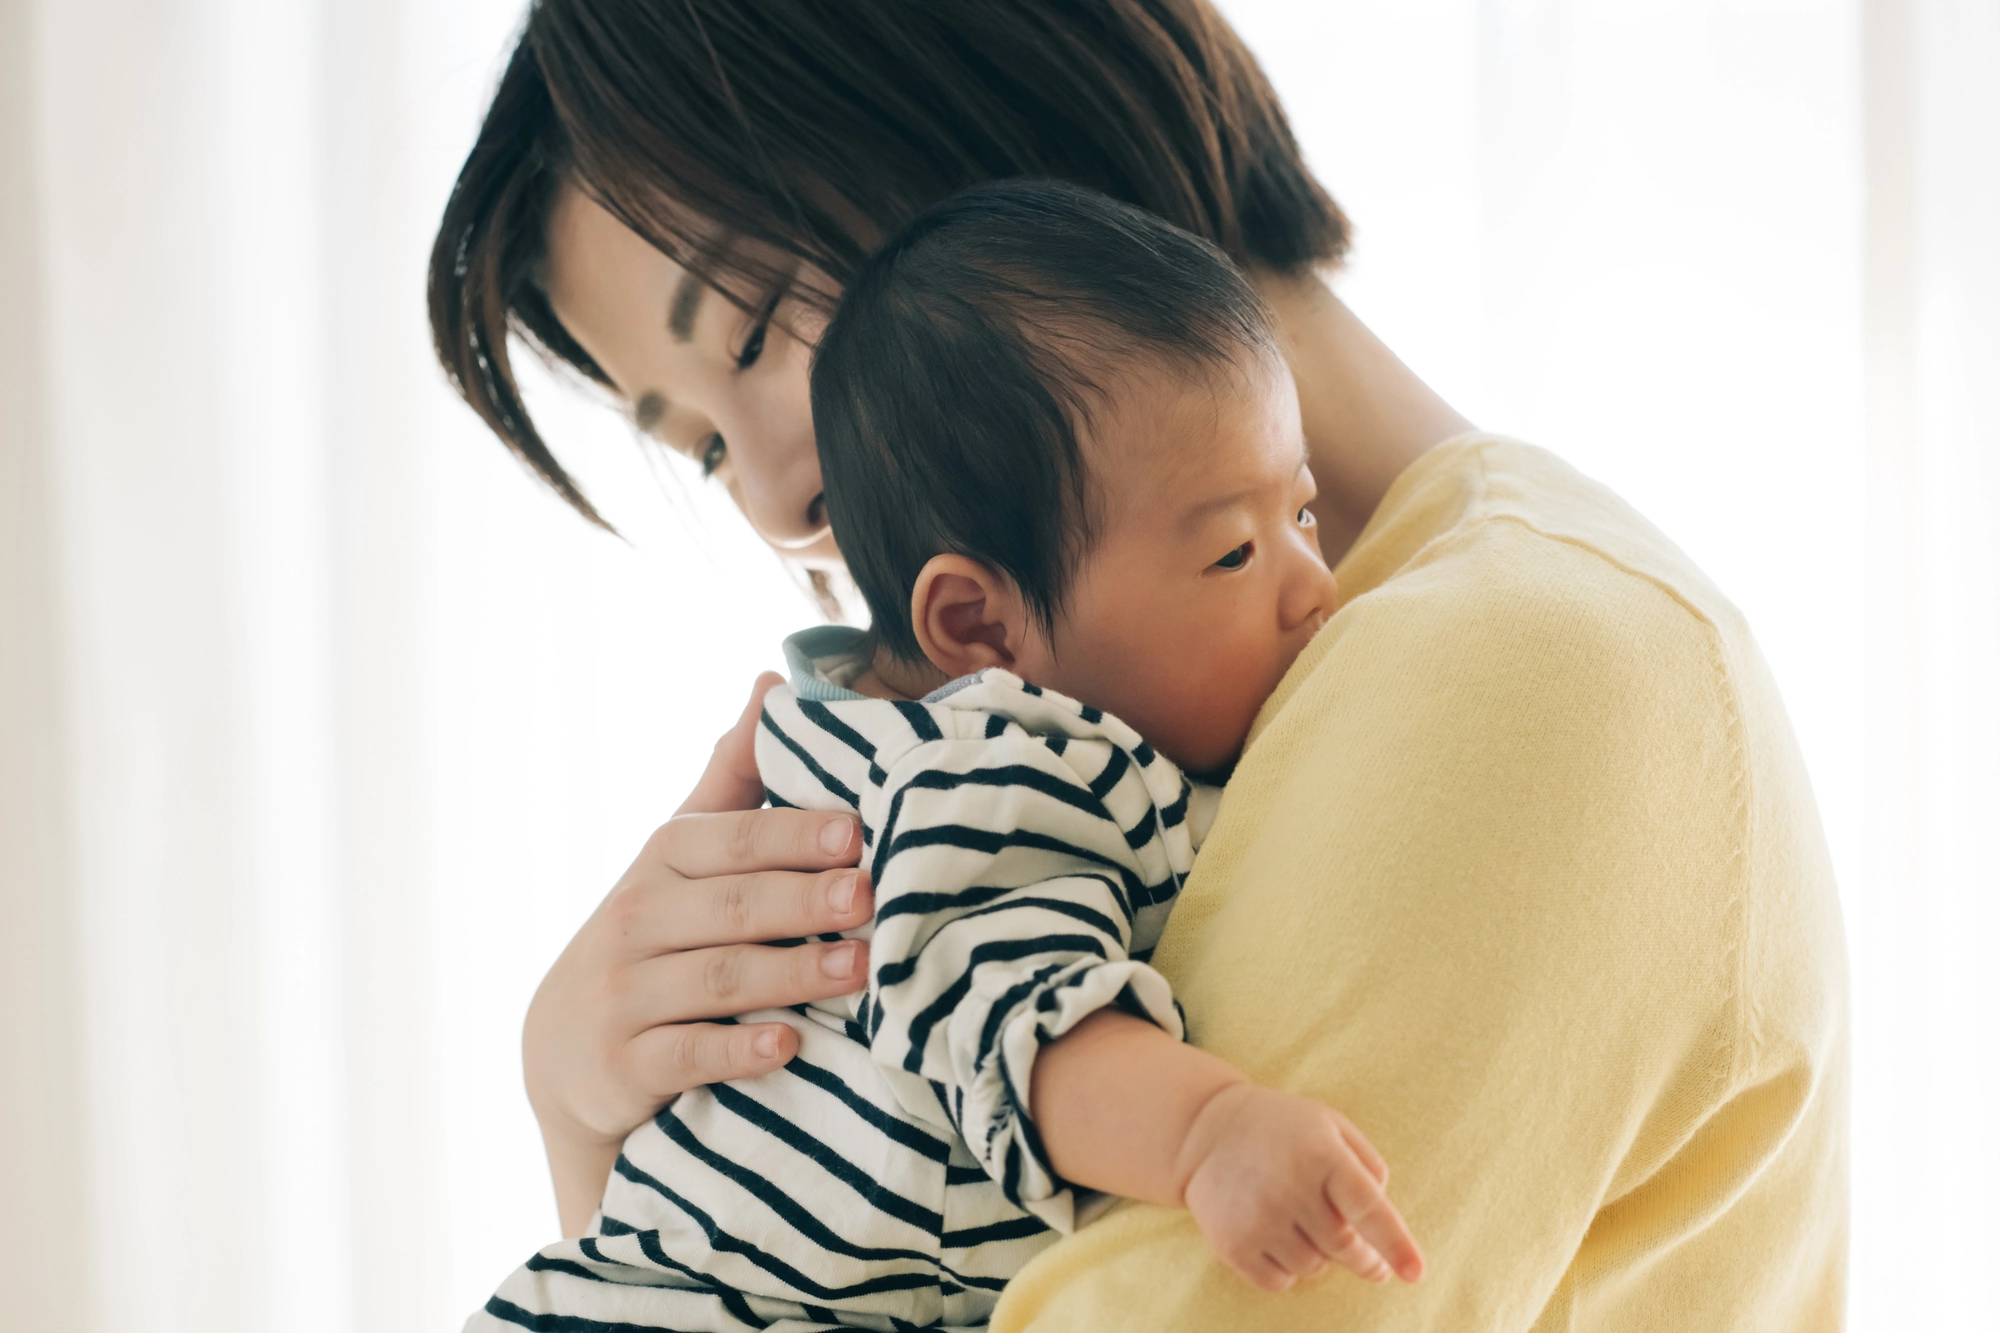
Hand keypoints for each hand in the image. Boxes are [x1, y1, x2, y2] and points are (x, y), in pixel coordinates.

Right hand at [523, 672, 873, 1234]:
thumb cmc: (652, 940)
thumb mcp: (679, 858)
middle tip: (869, 895)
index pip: (731, 839)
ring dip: (790, 971)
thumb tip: (773, 681)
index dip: (792, 833)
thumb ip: (731, 780)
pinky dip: (735, 1048)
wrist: (566, 1061)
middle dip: (802, 898)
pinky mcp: (621, 1066)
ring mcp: (623, 996)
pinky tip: (786, 1042)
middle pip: (731, 906)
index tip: (856, 831)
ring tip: (857, 967)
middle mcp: (637, 920)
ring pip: (716, 977)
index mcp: (664, 861)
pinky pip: (684, 1054)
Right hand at [1179, 1083, 1424, 1292]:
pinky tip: (1278, 1238)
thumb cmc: (1282, 1129)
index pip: (1368, 1208)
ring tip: (1303, 1225)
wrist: (1205, 1132)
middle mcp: (1288, 1187)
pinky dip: (1289, 1270)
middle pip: (1346, 1247)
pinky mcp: (1233, 1245)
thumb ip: (1368, 1165)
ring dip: (1321, 1257)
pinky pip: (1280, 1282)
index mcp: (1321, 1154)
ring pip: (1315, 1268)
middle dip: (1366, 1259)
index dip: (1396, 1243)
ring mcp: (1258, 1219)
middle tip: (1373, 1262)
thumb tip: (1382, 1222)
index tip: (1416, 1273)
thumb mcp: (1330, 1125)